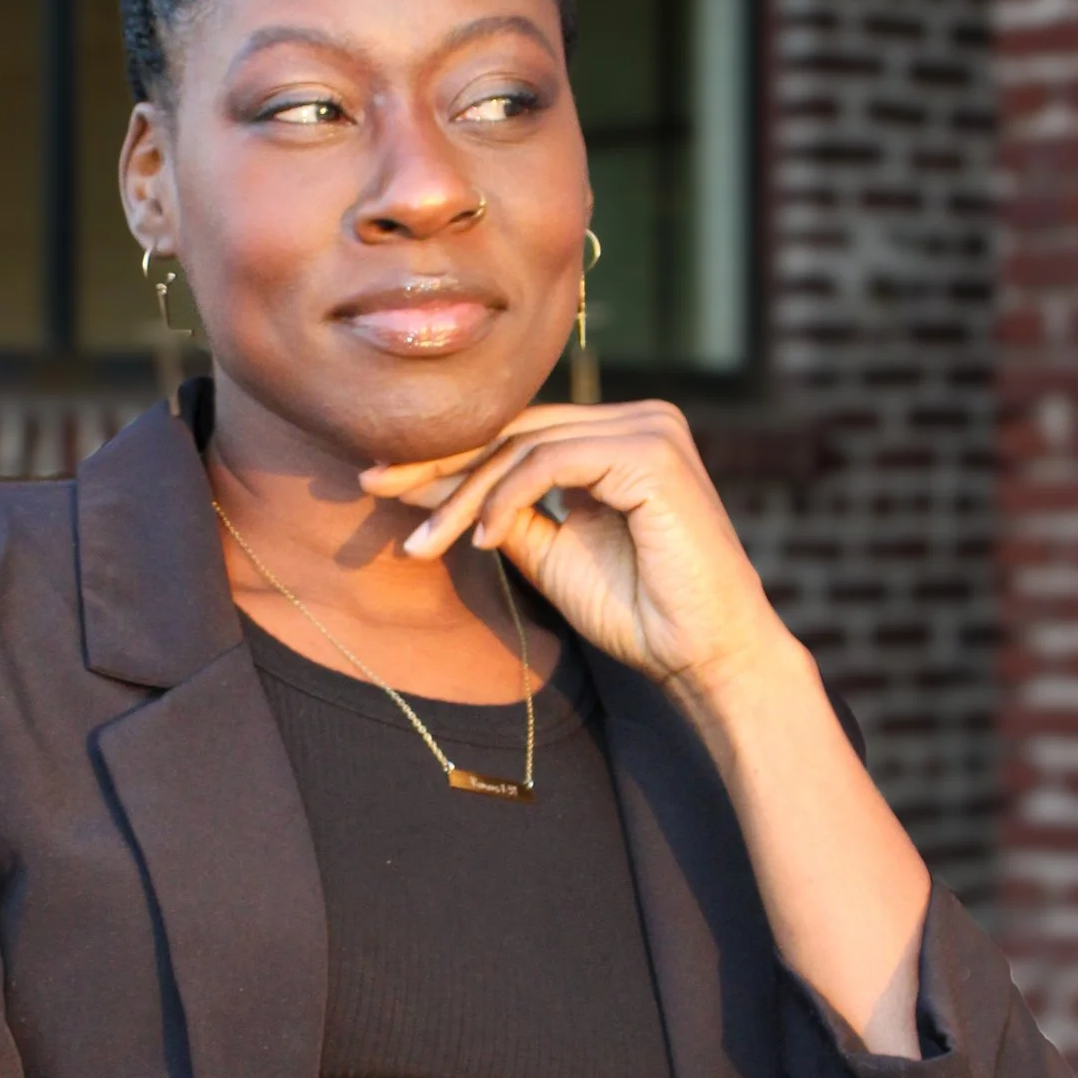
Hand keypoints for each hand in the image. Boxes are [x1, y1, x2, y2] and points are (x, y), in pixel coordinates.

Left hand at [361, 400, 792, 705]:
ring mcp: (650, 429)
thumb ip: (510, 513)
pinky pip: (553, 461)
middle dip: (437, 464)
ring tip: (421, 543)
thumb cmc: (641, 613)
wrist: (705, 657)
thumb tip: (442, 487)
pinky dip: (506, 497)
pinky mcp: (653, 452)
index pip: (518, 433)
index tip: (383, 485)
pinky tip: (478, 540)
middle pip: (515, 429)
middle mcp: (639, 420)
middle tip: (372, 489)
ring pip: (525, 445)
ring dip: (463, 494)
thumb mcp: (553, 554)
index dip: (448, 459)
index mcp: (619, 438)